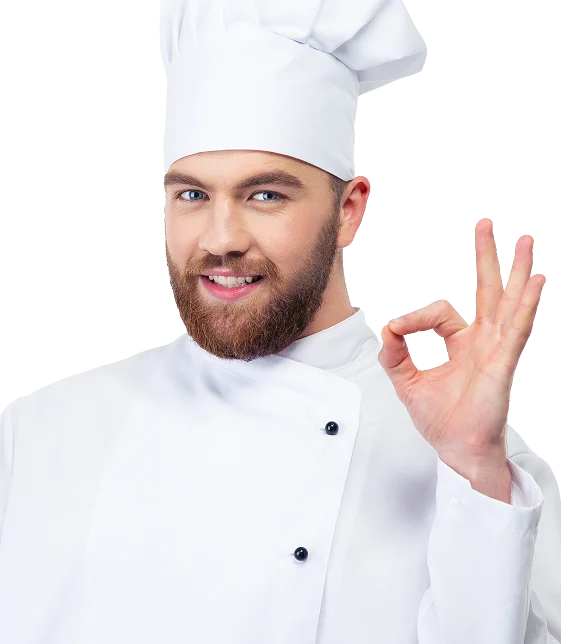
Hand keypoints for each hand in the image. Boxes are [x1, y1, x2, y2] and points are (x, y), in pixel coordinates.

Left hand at [378, 218, 545, 472]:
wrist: (457, 450)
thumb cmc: (441, 420)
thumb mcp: (407, 382)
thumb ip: (394, 354)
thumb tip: (383, 328)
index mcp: (462, 342)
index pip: (440, 311)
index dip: (414, 318)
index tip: (394, 332)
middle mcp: (482, 340)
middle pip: (487, 289)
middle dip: (487, 257)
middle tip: (487, 224)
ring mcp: (496, 349)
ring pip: (507, 301)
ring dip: (517, 270)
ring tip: (526, 240)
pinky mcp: (502, 364)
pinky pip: (514, 330)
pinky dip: (524, 306)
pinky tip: (535, 282)